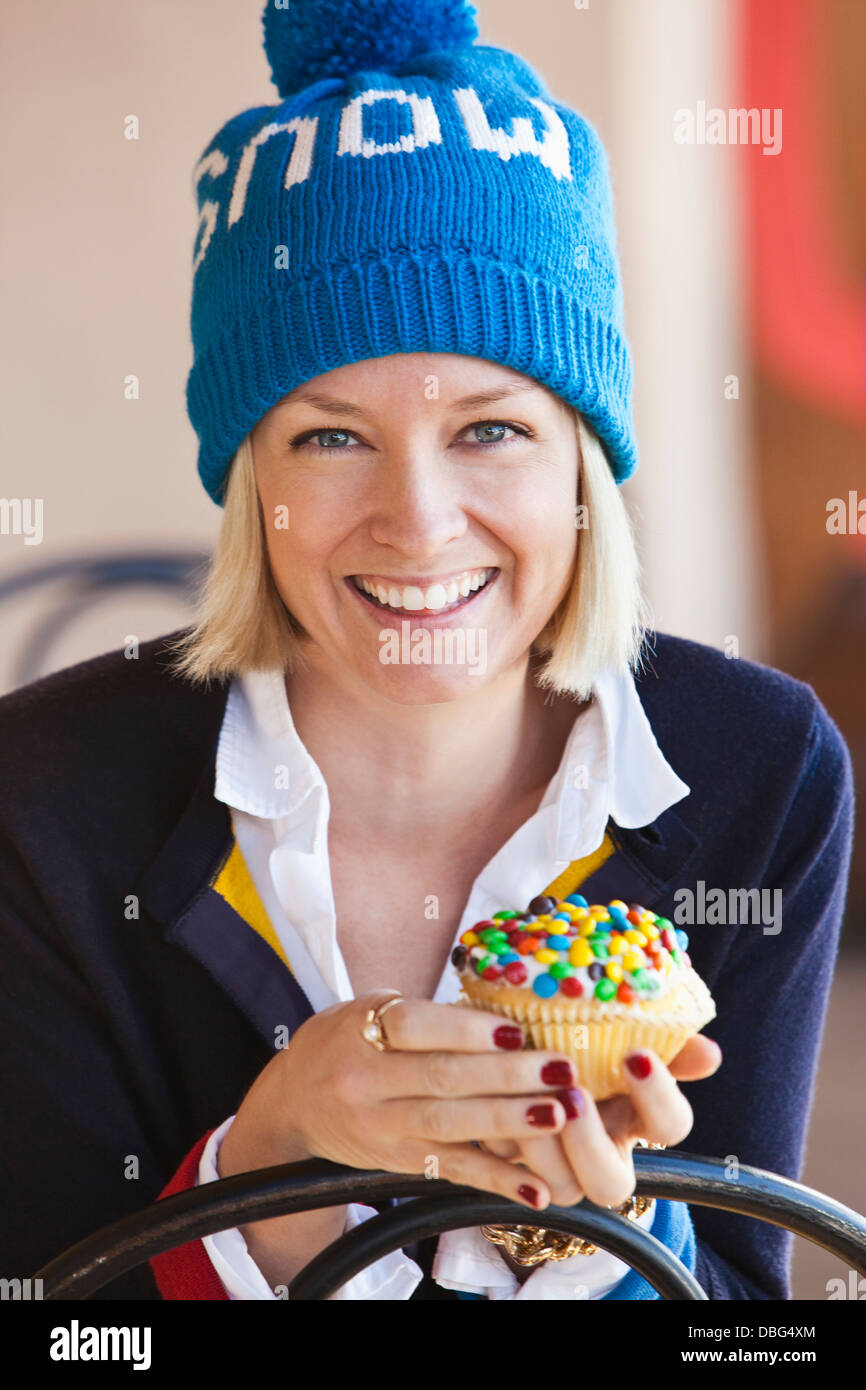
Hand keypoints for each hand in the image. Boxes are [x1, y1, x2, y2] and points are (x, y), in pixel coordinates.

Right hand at [223, 991, 645, 1212]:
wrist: (293, 1102)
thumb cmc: (346, 1041)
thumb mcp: (368, 1010)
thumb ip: (424, 1015)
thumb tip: (498, 1019)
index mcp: (360, 1030)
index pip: (416, 1027)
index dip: (469, 1030)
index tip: (518, 1029)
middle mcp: (365, 1081)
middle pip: (442, 1078)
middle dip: (507, 1075)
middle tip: (560, 1069)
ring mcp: (379, 1127)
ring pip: (451, 1125)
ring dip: (509, 1122)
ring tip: (558, 1115)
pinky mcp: (395, 1161)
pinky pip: (451, 1170)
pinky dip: (496, 1180)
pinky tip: (536, 1188)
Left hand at [479, 1033, 722, 1208]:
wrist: (521, 1040)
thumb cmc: (582, 1036)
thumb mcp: (619, 1034)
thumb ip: (663, 1042)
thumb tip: (710, 1053)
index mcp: (638, 1117)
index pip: (670, 1126)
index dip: (658, 1097)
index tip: (635, 1055)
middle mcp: (603, 1154)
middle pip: (611, 1185)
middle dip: (592, 1145)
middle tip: (573, 1096)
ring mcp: (558, 1166)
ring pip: (561, 1188)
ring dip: (545, 1148)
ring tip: (531, 1098)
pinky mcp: (509, 1163)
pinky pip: (505, 1171)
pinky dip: (501, 1140)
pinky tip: (494, 1100)